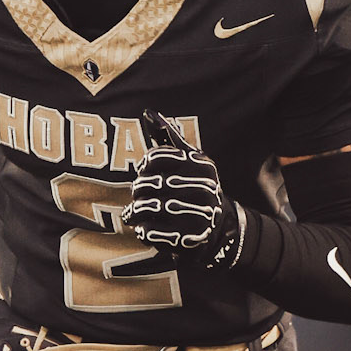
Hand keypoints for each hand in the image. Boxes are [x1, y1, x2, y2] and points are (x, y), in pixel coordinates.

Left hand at [122, 110, 242, 269]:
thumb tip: (148, 112)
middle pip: (148, 183)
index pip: (155, 158)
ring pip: (146, 207)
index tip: (146, 171)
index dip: (145, 165)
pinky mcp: (187, 238)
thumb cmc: (193, 186)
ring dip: (135, 211)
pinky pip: (150, 231)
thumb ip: (168, 136)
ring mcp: (197, 213)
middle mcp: (202, 188)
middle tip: (137, 195)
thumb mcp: (188, 159)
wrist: (218, 228)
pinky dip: (141, 230)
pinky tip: (143, 227)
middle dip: (137, 189)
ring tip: (133, 213)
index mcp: (200, 165)